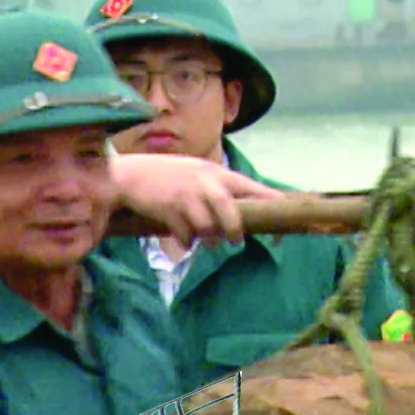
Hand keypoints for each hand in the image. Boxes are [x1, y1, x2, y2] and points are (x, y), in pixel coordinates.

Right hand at [111, 153, 268, 245]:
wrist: (130, 175)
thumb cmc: (169, 176)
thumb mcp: (198, 174)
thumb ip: (218, 189)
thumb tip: (240, 213)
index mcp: (217, 173)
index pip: (252, 188)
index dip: (270, 205)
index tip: (284, 223)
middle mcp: (205, 182)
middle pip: (229, 212)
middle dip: (234, 230)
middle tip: (235, 241)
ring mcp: (187, 196)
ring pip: (207, 228)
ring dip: (208, 239)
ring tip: (203, 240)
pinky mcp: (169, 211)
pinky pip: (186, 235)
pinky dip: (186, 241)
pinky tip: (182, 237)